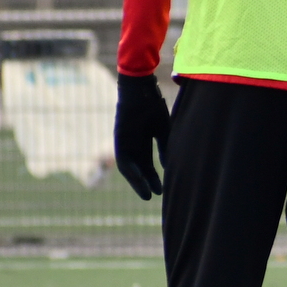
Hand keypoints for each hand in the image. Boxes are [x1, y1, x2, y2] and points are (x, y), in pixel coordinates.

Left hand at [114, 74, 169, 200]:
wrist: (141, 89)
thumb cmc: (154, 105)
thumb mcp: (163, 129)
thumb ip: (164, 146)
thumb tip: (168, 165)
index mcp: (144, 140)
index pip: (148, 164)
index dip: (154, 177)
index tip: (161, 190)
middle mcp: (132, 144)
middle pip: (139, 168)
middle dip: (146, 183)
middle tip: (153, 197)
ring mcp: (124, 142)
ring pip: (130, 167)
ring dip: (137, 182)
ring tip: (146, 194)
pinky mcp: (119, 140)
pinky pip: (124, 160)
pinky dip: (132, 171)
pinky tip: (140, 180)